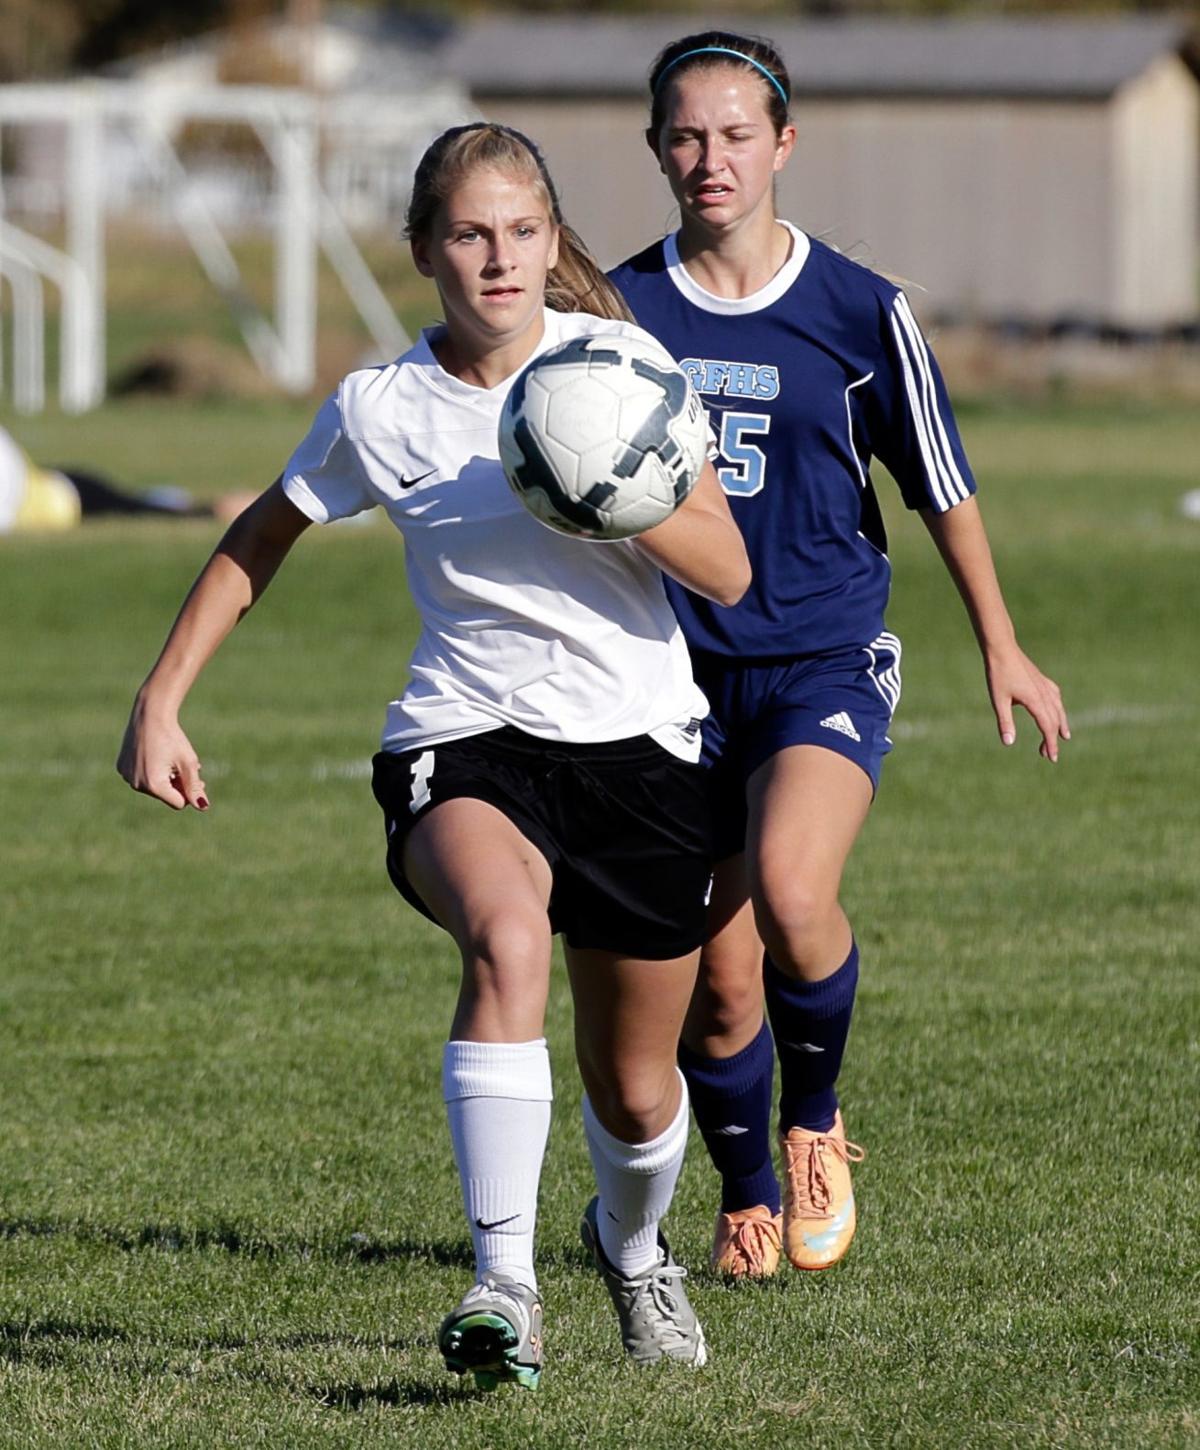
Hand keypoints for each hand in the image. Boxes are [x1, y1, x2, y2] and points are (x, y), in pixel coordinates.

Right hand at [116, 699, 209, 810]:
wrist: (150, 715)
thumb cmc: (173, 738)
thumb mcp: (188, 763)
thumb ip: (194, 786)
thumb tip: (203, 807)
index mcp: (154, 785)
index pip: (178, 803)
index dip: (190, 792)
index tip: (197, 779)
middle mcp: (136, 784)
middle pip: (165, 795)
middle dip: (177, 785)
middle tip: (187, 768)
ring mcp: (127, 776)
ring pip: (153, 787)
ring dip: (165, 778)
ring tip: (171, 760)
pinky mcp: (122, 767)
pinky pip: (140, 777)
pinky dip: (151, 771)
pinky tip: (155, 755)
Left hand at [985, 645, 1069, 762]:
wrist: (1002, 649)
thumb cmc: (998, 674)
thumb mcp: (999, 700)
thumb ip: (1005, 722)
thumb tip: (1009, 743)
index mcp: (1035, 700)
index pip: (1047, 727)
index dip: (1050, 743)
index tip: (1052, 758)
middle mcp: (1044, 693)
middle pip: (1054, 720)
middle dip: (1053, 738)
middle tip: (1049, 755)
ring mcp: (1044, 685)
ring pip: (1058, 708)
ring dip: (1060, 724)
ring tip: (1064, 736)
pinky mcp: (1041, 679)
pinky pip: (1055, 696)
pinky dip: (1058, 707)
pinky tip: (1056, 708)